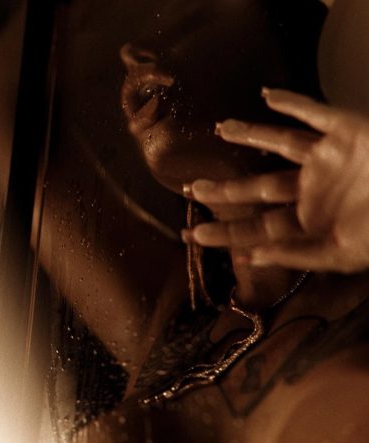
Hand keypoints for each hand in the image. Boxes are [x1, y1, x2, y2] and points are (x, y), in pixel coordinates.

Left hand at [182, 89, 368, 272]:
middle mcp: (308, 189)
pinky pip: (313, 113)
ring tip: (221, 129)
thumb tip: (252, 254)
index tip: (192, 234)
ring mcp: (324, 159)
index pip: (257, 228)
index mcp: (307, 221)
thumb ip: (297, 254)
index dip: (225, 232)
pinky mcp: (344, 132)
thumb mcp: (341, 255)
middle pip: (257, 189)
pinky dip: (291, 103)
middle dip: (224, 190)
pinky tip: (267, 95)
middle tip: (191, 189)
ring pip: (278, 144)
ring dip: (250, 135)